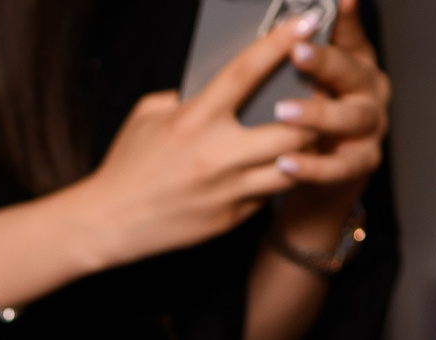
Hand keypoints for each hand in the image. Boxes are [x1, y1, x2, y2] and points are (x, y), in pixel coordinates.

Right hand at [72, 17, 327, 270]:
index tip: (307, 20)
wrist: (110, 223)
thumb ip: (189, 97)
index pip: (245, 72)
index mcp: (193, 120)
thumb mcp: (150, 116)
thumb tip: (222, 81)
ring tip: (313, 130)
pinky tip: (283, 163)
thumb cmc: (128, 165)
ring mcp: (228, 190)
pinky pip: (271, 192)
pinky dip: (281, 174)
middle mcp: (216, 155)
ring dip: (308, 145)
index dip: (279, 42)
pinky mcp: (233, 217)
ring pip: (293, 165)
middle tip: (324, 92)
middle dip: (315, 108)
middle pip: (291, 126)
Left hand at [266, 0, 388, 245]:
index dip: (344, 20)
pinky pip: (340, 166)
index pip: (351, 35)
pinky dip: (314, 166)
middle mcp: (369, 91)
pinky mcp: (363, 163)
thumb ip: (296, 55)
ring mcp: (370, 127)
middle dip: (324, 62)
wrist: (323, 175)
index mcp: (357, 63)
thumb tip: (279, 26)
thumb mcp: (306, 81)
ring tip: (283, 112)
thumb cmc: (312, 117)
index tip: (338, 2)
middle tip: (297, 52)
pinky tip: (287, 163)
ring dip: (317, 114)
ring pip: (350, 118)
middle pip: (353, 72)